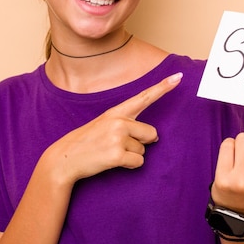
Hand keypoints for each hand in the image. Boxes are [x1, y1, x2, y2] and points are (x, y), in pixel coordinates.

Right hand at [44, 72, 182, 184]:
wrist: (64, 158)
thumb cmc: (87, 142)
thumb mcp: (103, 125)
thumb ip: (127, 125)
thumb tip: (155, 136)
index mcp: (115, 112)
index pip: (143, 97)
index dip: (163, 87)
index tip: (179, 77)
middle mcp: (118, 121)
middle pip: (151, 133)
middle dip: (141, 143)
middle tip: (118, 146)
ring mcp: (117, 137)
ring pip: (143, 150)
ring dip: (131, 156)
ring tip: (110, 153)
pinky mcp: (117, 154)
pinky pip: (138, 162)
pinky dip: (129, 166)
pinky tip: (112, 162)